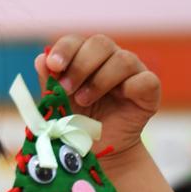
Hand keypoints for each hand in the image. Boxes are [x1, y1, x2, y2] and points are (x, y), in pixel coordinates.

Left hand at [33, 34, 160, 159]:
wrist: (95, 150)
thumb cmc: (74, 123)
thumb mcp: (56, 104)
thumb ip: (49, 83)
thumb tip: (41, 59)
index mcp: (84, 57)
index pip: (76, 41)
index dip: (64, 49)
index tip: (53, 66)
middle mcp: (109, 59)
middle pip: (100, 43)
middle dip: (80, 65)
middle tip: (65, 89)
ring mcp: (132, 73)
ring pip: (123, 59)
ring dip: (100, 80)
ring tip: (84, 101)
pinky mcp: (148, 91)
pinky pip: (147, 80)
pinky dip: (131, 87)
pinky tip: (119, 98)